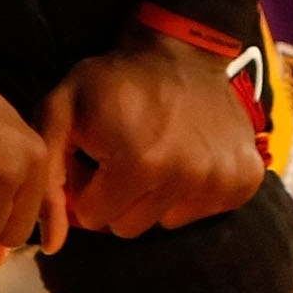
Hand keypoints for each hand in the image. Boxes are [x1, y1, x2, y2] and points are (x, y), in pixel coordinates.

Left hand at [40, 23, 267, 241]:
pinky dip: (189, 192)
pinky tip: (185, 154)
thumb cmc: (118, 79)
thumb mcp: (64, 108)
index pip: (93, 216)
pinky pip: (201, 213)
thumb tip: (53, 243)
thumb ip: (48, 175)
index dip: (86, 185)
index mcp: (138, 164)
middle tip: (122, 155)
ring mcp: (220, 179)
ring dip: (153, 196)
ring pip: (164, 221)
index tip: (95, 156)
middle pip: (128, 226)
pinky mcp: (244, 179)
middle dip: (117, 197)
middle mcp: (185, 178)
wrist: (185, 49)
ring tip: (154, 152)